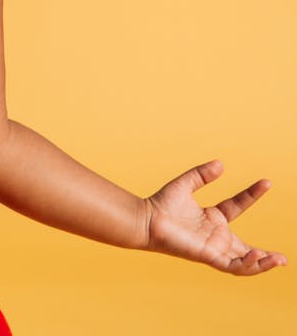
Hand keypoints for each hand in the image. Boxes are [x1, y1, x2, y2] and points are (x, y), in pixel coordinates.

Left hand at [145, 160, 286, 274]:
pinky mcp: (207, 256)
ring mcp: (212, 247)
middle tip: (284, 258)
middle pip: (246, 249)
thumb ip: (201, 174)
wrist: (145, 219)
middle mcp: (215, 236)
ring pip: (243, 263)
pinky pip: (231, 265)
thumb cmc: (161, 204)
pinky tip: (257, 256)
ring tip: (280, 260)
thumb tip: (221, 164)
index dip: (251, 195)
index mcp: (212, 218)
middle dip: (265, 255)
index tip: (266, 182)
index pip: (238, 206)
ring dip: (262, 263)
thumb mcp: (185, 184)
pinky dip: (247, 264)